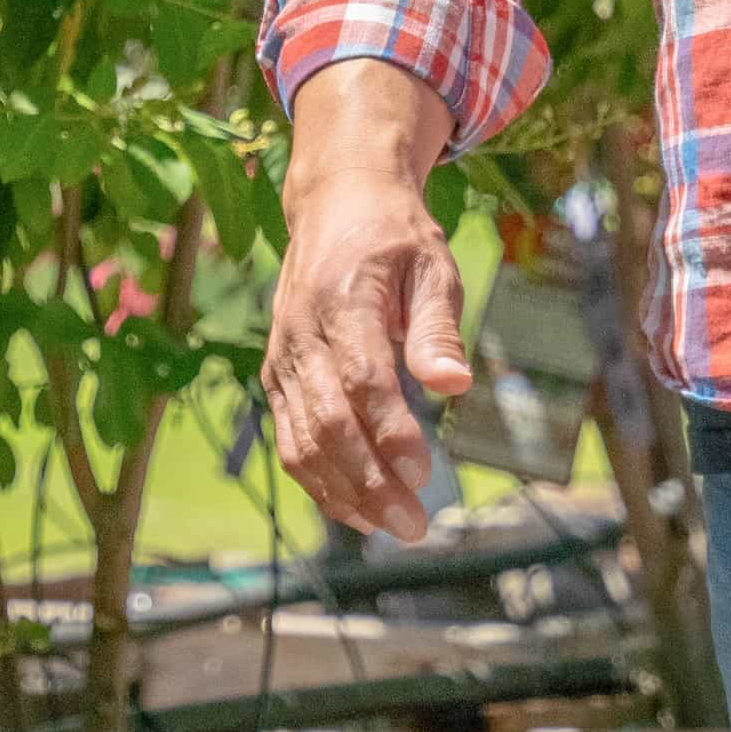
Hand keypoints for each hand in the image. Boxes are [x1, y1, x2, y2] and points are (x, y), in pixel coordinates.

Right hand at [263, 65, 468, 546]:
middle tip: (414, 523)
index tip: (426, 473)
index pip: (362, 383)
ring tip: (390, 527)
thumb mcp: (431, 264)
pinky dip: (319, 481)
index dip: (390, 433)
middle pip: (327, 425)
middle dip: (369, 481)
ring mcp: (281, 361)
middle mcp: (300, 339)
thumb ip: (437, 327)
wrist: (335, 205)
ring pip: (301, 443)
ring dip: (343, 493)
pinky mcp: (276, 378)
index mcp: (342, 304)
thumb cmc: (395, 237)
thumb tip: (454, 385)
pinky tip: (355, 508)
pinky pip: (290, 440)